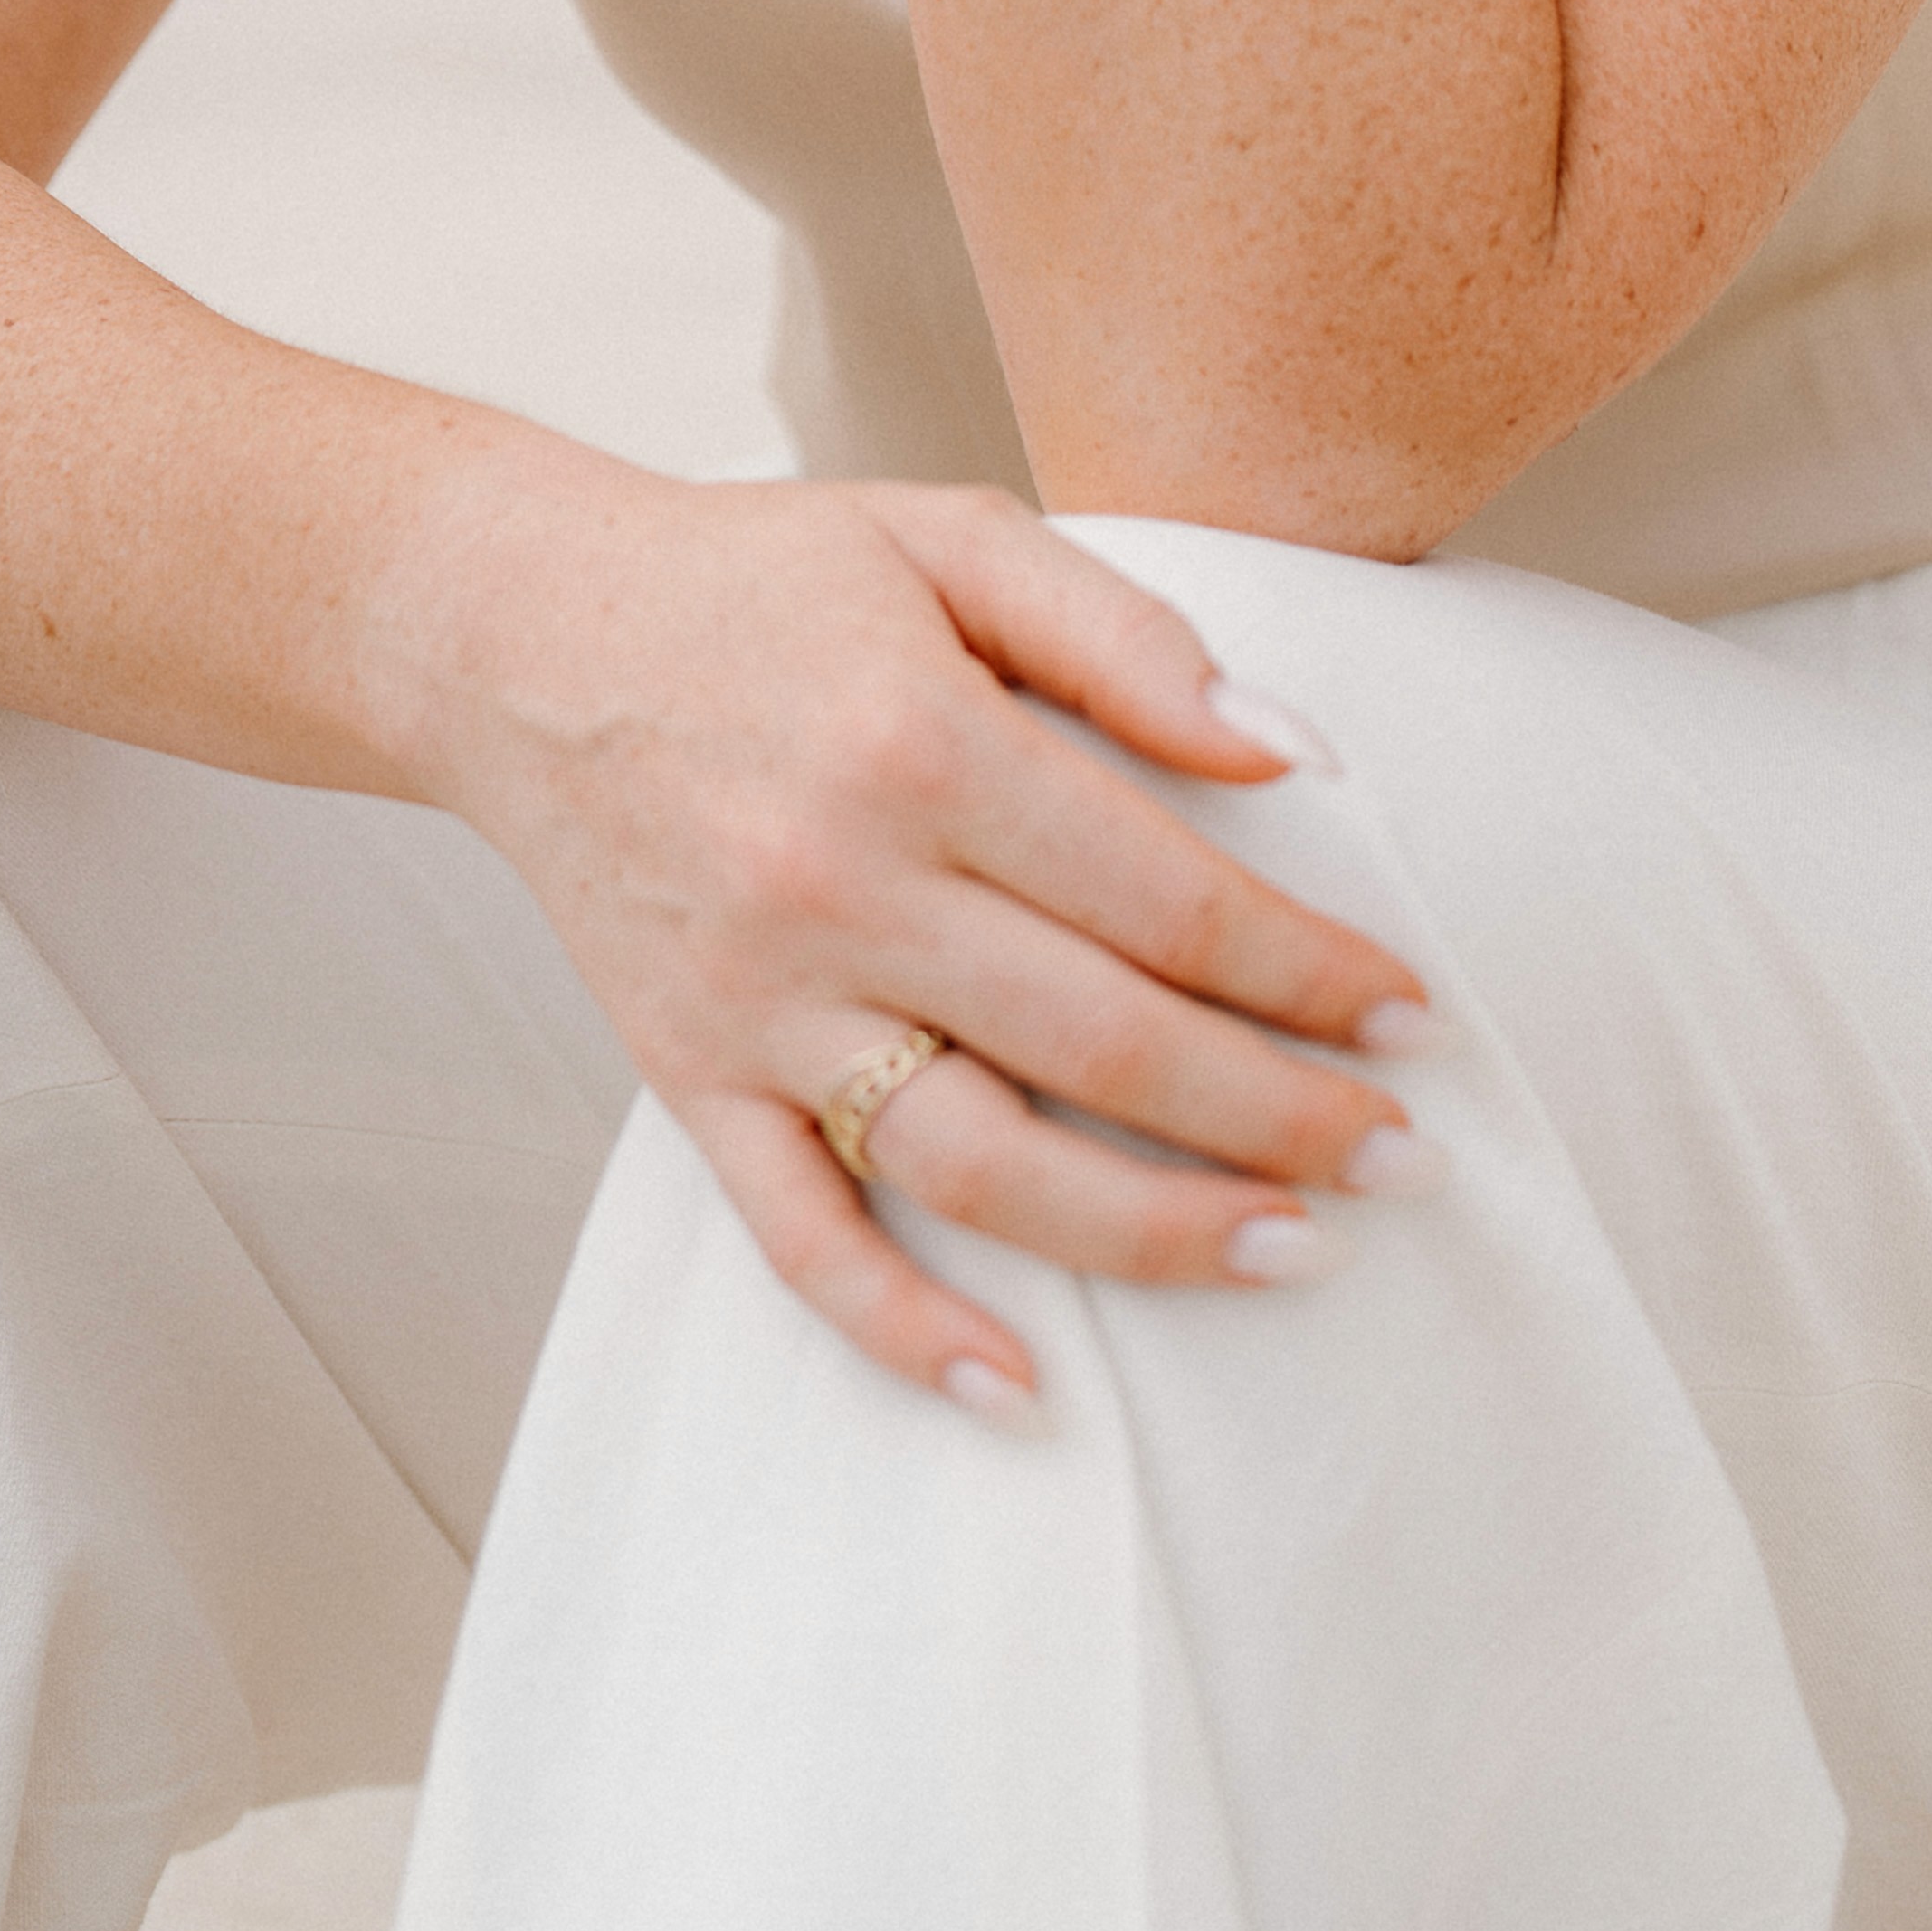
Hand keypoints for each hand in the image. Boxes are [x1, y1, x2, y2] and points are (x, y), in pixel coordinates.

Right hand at [410, 456, 1439, 1410]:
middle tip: (1407, 1164)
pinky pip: (800, 1237)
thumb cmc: (762, 578)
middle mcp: (843, 886)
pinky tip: (1025, 1391)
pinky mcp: (689, 1076)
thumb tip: (1286, 749)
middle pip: (1105, 1045)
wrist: (517, 631)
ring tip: (1292, 1257)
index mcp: (924, 745)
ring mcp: (762, 1001)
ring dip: (1152, 1231)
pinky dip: (905, 1329)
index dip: (1312, 970)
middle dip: (1281, 1117)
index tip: (1414, 1019)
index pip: (1168, 899)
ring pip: (981, 1164)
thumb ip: (1123, 636)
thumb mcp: (950, 539)